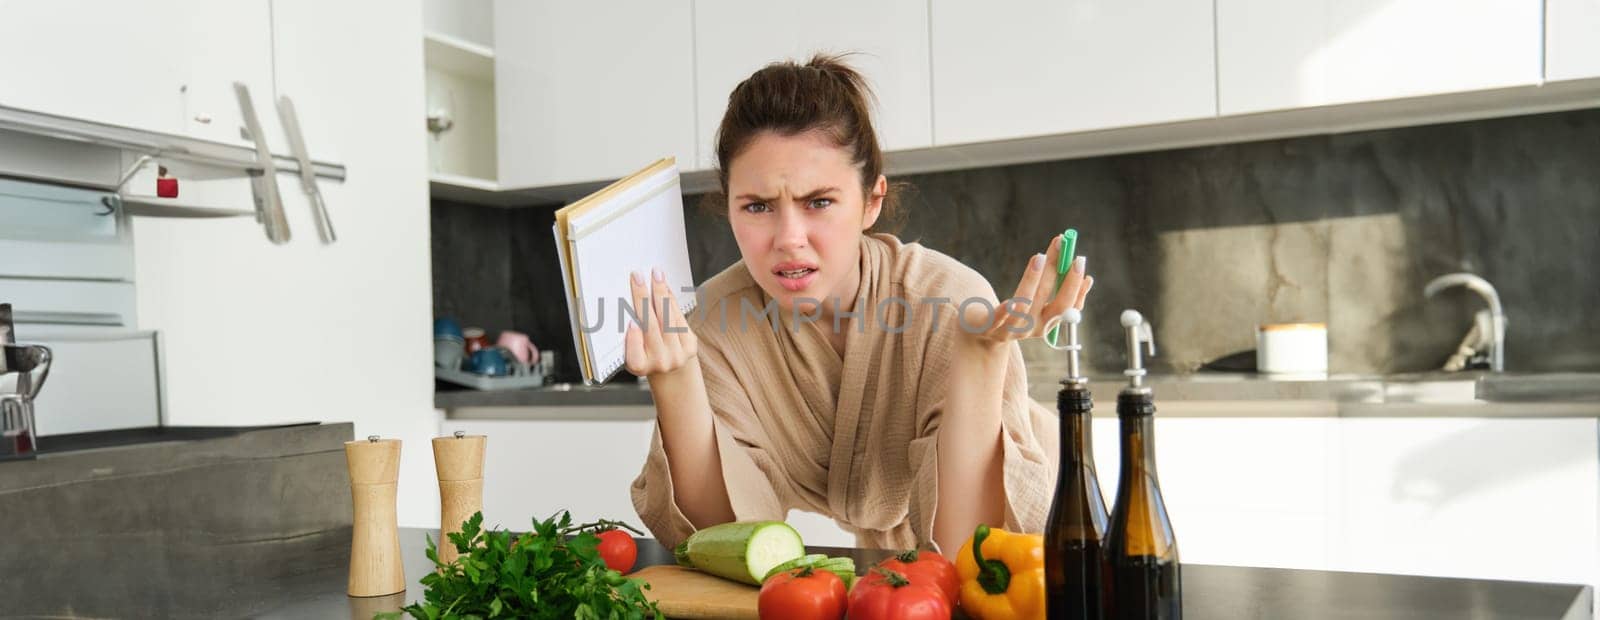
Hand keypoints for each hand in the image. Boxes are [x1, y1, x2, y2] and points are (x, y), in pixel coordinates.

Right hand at [623, 267, 697, 377]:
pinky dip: (671, 300)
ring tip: (656, 275)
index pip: (634, 353)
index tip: (631, 322)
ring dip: (661, 294)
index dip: (633, 338)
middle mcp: (659, 363)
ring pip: (667, 319)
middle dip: (642, 299)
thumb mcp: (629, 350)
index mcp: (639, 366)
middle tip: (638, 278)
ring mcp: (677, 355)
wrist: (669, 369)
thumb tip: (627, 301)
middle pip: (650, 327)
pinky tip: (665, 287)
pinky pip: (679, 317)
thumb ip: (627, 334)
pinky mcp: (690, 345)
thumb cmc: (643, 354)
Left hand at [963, 234, 1092, 348]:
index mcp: (1046, 324)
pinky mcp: (988, 326)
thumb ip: (1055, 291)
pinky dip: (1006, 310)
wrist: (978, 334)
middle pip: (1053, 304)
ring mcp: (1011, 329)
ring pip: (1024, 304)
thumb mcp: (1035, 305)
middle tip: (1070, 253)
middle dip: (1065, 280)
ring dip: (1033, 281)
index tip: (1081, 262)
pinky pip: (998, 318)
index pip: (1068, 307)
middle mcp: (1032, 329)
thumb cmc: (1011, 313)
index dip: (1077, 287)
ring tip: (1039, 257)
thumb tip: (1085, 276)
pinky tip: (1011, 301)